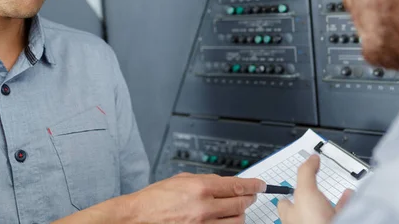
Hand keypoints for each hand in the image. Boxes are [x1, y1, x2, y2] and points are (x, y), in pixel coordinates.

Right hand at [126, 172, 265, 222]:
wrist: (138, 218)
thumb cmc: (154, 199)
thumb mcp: (181, 179)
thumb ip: (205, 179)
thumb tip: (225, 182)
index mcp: (200, 187)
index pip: (237, 185)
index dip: (254, 185)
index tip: (261, 185)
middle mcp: (204, 207)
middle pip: (241, 203)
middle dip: (248, 198)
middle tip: (250, 195)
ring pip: (237, 221)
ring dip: (240, 214)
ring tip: (236, 209)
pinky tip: (225, 221)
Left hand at [278, 155, 352, 223]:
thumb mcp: (306, 192)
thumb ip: (306, 173)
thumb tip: (311, 158)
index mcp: (290, 217)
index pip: (284, 204)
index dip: (289, 193)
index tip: (295, 183)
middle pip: (306, 208)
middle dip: (313, 196)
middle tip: (318, 187)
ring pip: (324, 212)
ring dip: (332, 200)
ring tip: (341, 191)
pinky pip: (340, 216)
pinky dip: (345, 205)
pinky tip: (350, 197)